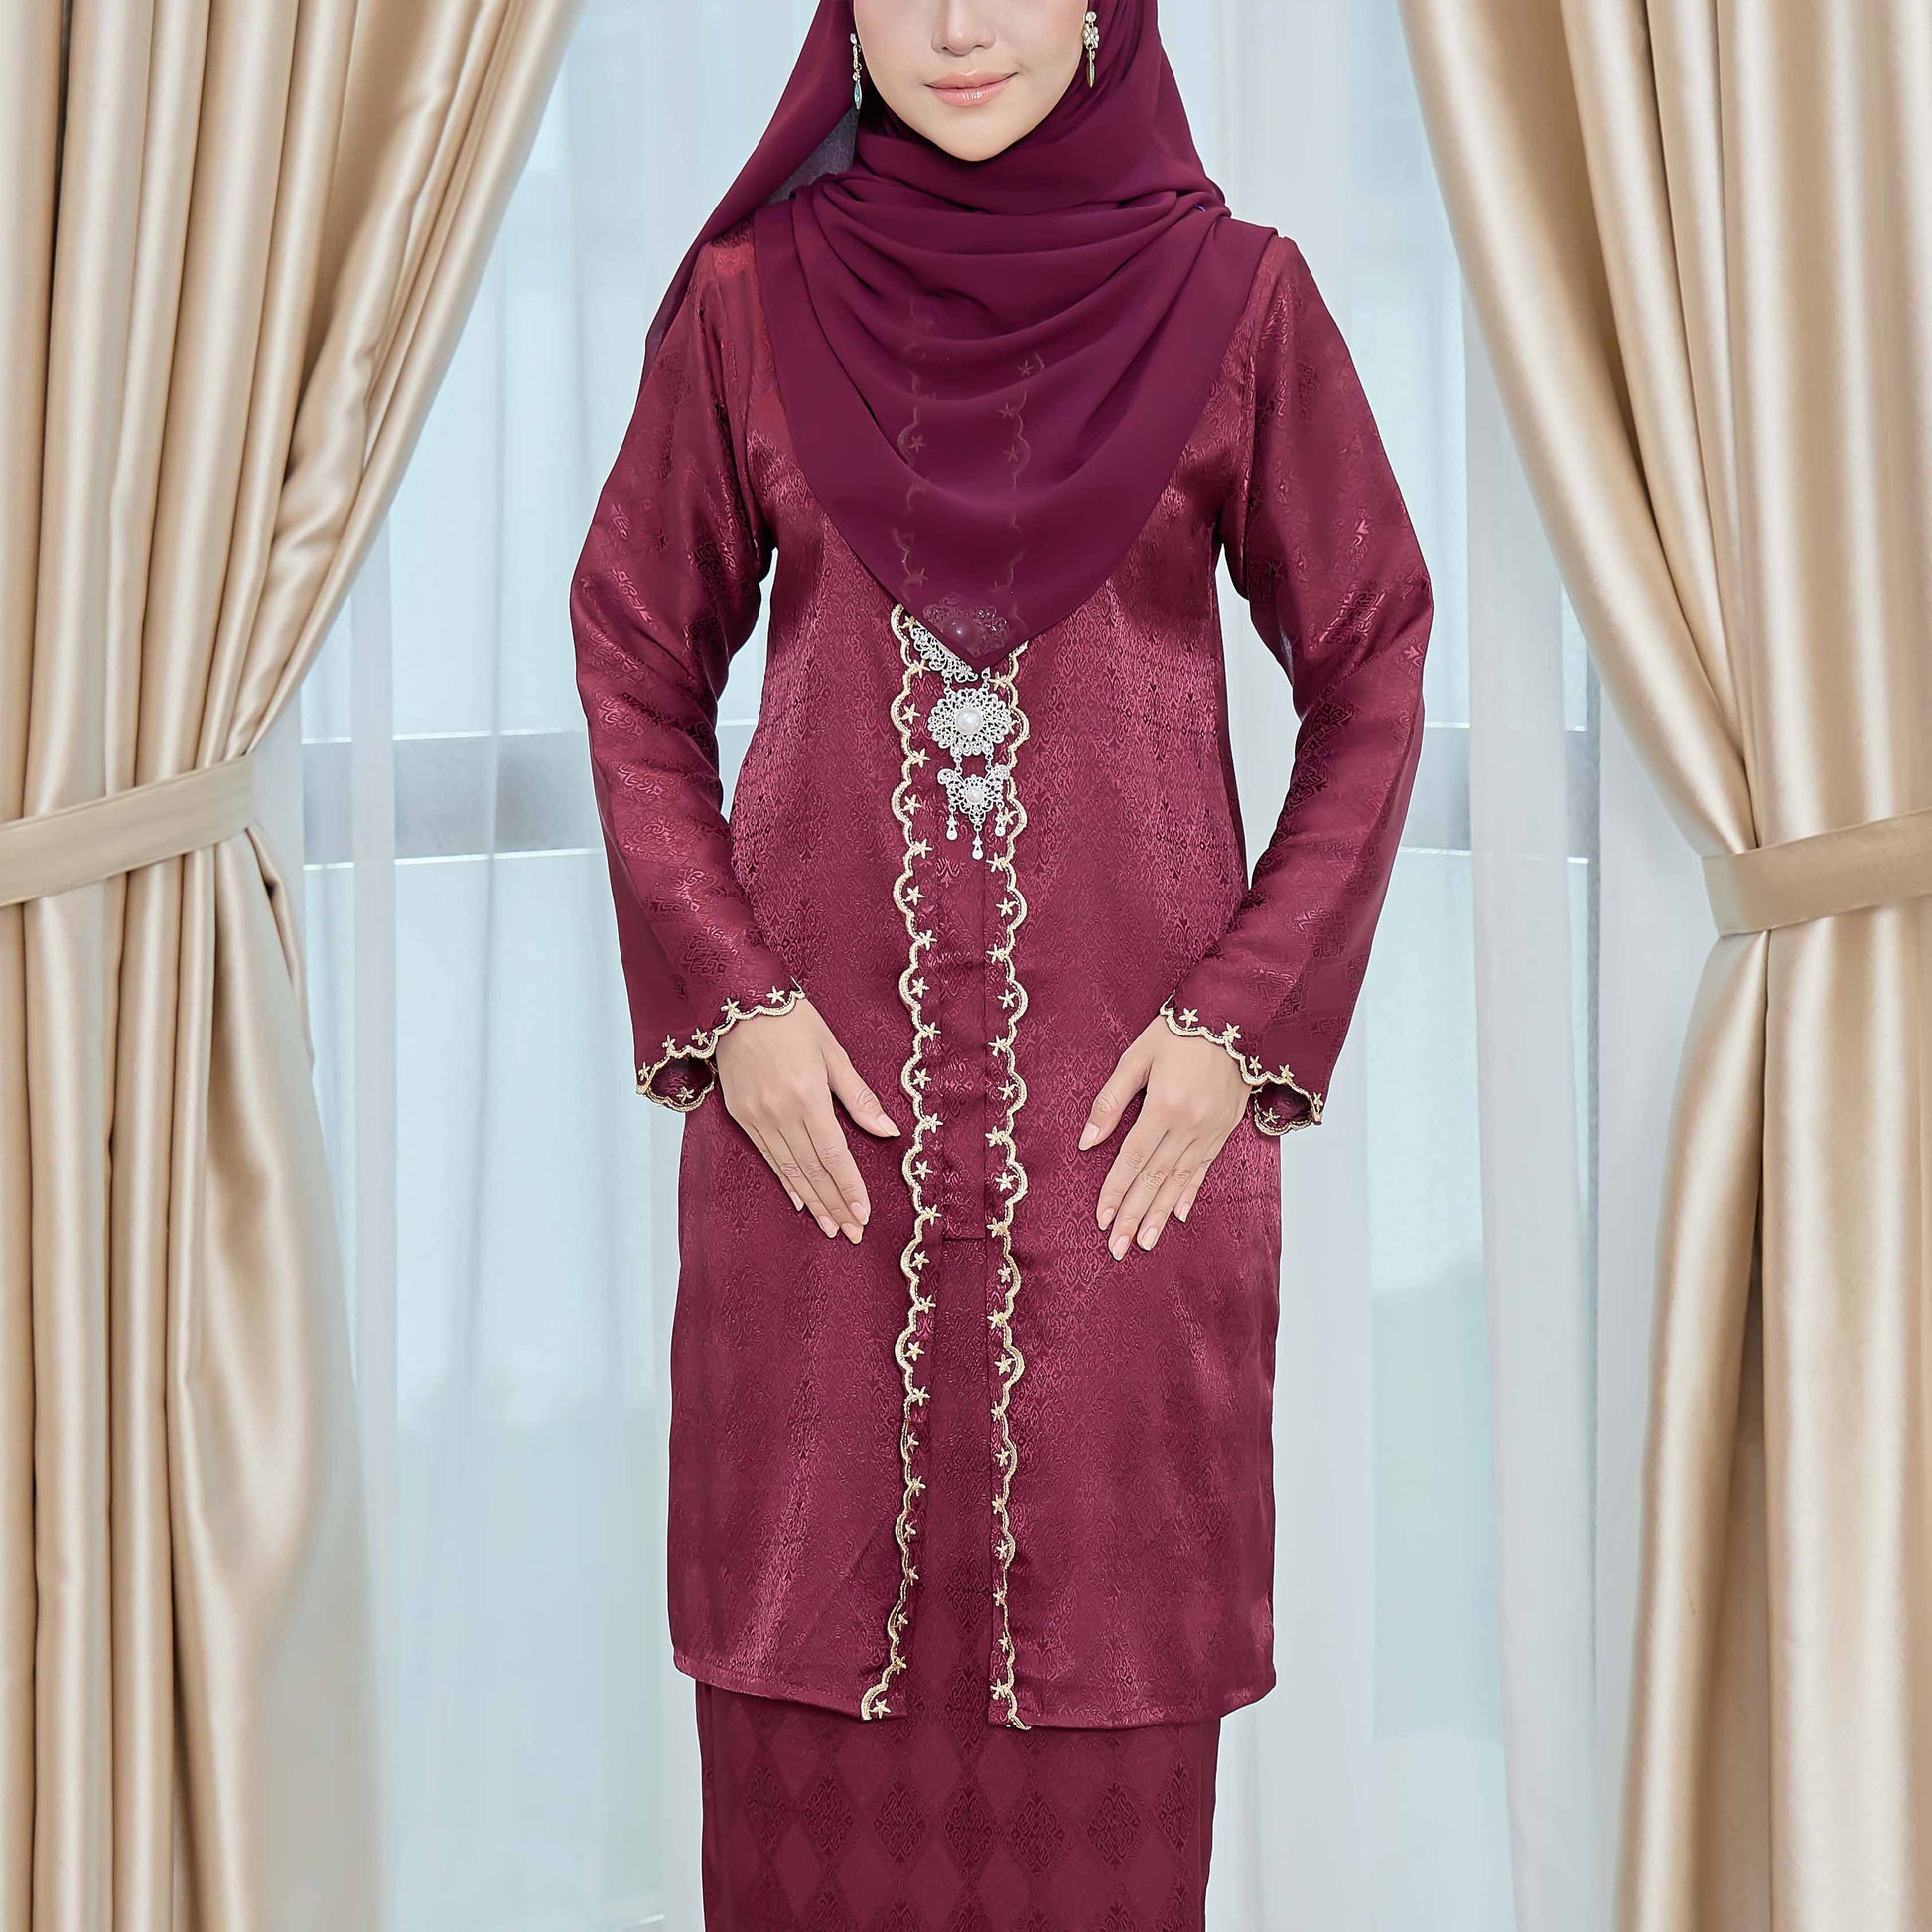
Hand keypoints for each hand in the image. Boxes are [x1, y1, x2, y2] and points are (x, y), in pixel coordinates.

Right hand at [715, 995, 900, 1242]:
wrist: (737, 1001)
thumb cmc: (792, 1020)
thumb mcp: (833, 1052)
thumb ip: (859, 1097)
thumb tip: (888, 1131)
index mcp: (808, 1096)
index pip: (834, 1155)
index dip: (849, 1189)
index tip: (862, 1214)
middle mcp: (780, 1112)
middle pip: (813, 1170)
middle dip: (834, 1205)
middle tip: (852, 1233)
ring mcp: (757, 1116)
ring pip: (790, 1169)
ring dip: (813, 1201)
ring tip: (830, 1227)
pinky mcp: (741, 1115)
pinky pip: (767, 1156)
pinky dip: (786, 1181)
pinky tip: (799, 1201)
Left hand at [1081, 1016, 1252, 1257]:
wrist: (1237, 1017)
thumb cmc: (1180, 1031)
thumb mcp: (1137, 1056)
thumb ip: (1111, 1100)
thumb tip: (1087, 1140)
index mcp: (1164, 1106)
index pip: (1132, 1160)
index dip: (1114, 1191)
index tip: (1100, 1219)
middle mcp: (1189, 1125)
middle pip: (1154, 1179)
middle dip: (1133, 1215)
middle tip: (1117, 1247)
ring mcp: (1210, 1131)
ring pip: (1179, 1181)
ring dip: (1158, 1214)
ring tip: (1143, 1242)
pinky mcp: (1225, 1130)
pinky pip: (1204, 1169)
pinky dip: (1189, 1193)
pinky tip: (1177, 1215)